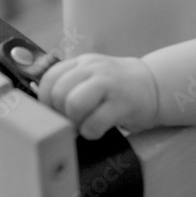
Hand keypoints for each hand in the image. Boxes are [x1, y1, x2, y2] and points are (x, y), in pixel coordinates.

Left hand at [37, 54, 159, 138]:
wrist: (154, 86)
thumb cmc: (115, 88)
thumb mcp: (91, 77)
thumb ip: (68, 86)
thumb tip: (41, 113)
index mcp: (81, 63)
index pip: (49, 78)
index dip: (45, 101)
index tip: (55, 113)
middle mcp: (93, 69)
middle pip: (58, 93)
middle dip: (60, 114)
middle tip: (71, 122)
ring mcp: (109, 84)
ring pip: (73, 104)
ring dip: (75, 122)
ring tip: (84, 125)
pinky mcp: (122, 104)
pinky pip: (94, 123)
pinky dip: (91, 132)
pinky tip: (99, 129)